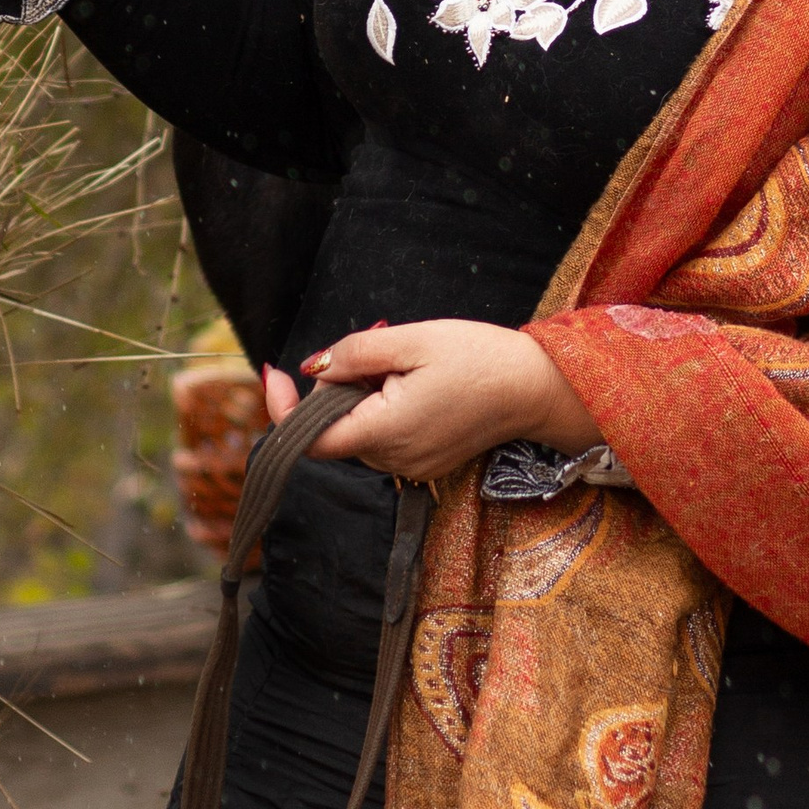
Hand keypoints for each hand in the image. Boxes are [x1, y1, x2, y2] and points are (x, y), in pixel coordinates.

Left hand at [261, 319, 602, 486]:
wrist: (534, 387)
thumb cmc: (477, 358)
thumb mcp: (410, 340)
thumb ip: (354, 353)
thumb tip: (312, 367)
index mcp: (385, 432)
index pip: (310, 440)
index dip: (283, 410)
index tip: (274, 373)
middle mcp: (394, 461)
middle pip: (335, 430)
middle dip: (336, 388)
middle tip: (371, 345)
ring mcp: (412, 467)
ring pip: (359, 432)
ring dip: (361, 397)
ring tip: (400, 361)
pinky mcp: (426, 464)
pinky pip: (385, 438)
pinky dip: (382, 409)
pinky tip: (413, 381)